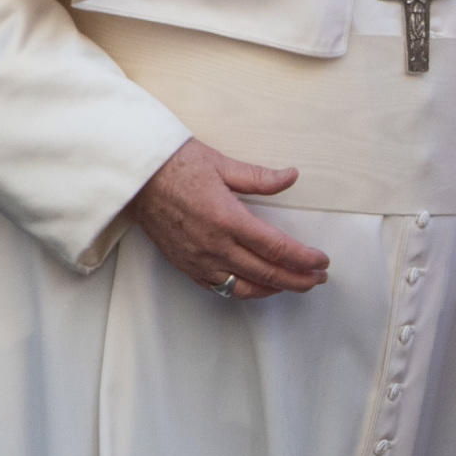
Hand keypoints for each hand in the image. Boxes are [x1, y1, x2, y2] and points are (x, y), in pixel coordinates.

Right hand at [129, 138, 327, 297]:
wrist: (133, 176)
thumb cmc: (176, 165)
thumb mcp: (222, 164)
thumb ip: (260, 178)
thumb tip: (292, 176)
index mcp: (227, 219)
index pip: (277, 248)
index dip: (304, 258)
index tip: (322, 261)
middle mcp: (214, 244)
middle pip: (266, 273)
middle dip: (298, 279)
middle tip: (319, 278)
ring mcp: (197, 259)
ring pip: (244, 287)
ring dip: (274, 289)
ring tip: (295, 284)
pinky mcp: (184, 265)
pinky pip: (219, 287)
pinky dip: (244, 291)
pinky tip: (259, 286)